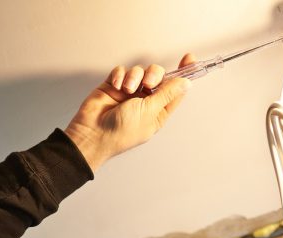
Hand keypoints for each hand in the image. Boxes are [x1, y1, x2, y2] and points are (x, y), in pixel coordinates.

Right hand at [64, 54, 195, 171]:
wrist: (94, 133)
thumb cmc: (121, 132)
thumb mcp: (150, 112)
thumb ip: (167, 94)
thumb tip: (185, 83)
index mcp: (158, 111)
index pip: (175, 89)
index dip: (183, 73)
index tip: (189, 58)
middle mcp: (145, 101)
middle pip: (158, 76)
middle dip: (153, 75)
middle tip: (147, 84)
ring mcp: (129, 92)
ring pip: (139, 71)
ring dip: (134, 77)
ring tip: (127, 89)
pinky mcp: (114, 85)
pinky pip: (121, 70)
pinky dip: (119, 76)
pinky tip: (116, 86)